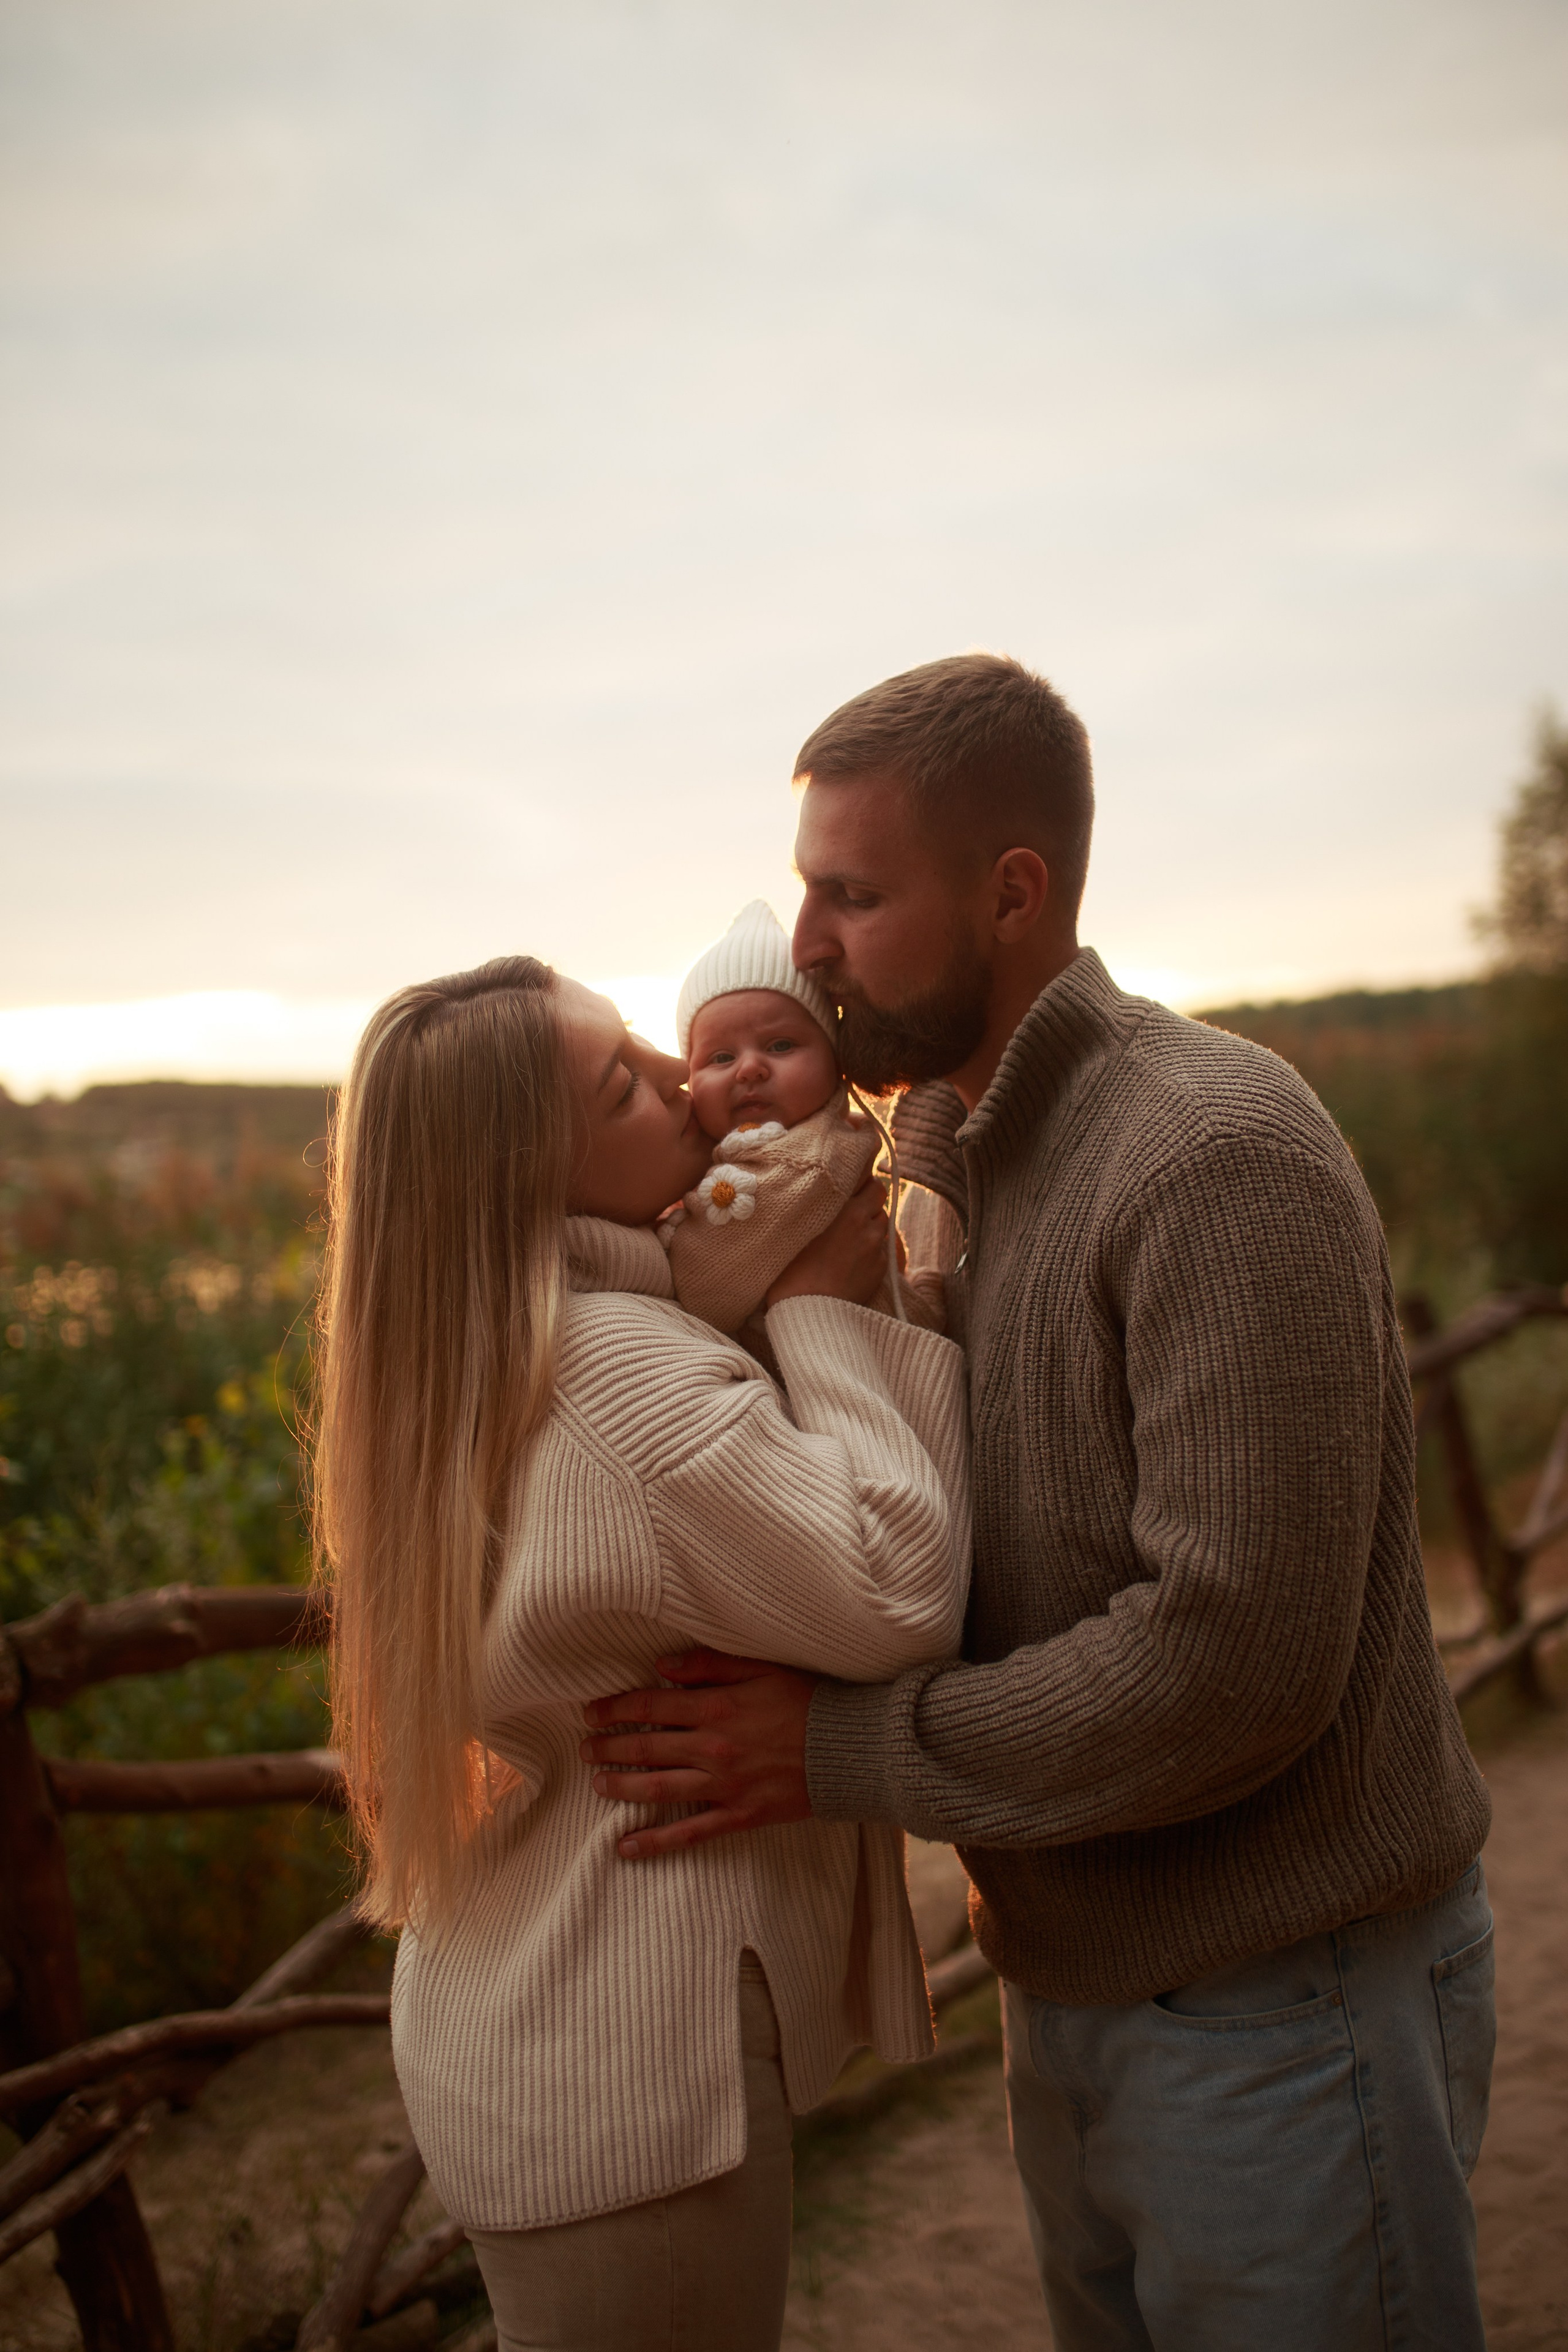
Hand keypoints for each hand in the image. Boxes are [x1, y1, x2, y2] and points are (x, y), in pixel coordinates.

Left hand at [580, 1649, 815, 1857]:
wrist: (851, 1749)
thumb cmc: (810, 1701)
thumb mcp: (764, 1668)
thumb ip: (711, 1665)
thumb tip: (662, 1665)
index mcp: (717, 1708)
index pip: (651, 1706)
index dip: (615, 1708)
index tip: (591, 1711)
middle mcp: (713, 1749)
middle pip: (646, 1748)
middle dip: (609, 1747)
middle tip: (584, 1748)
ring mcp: (724, 1787)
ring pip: (658, 1789)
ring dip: (621, 1787)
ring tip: (597, 1784)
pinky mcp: (739, 1816)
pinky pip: (689, 1834)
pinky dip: (654, 1842)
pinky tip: (625, 1847)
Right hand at [765, 1176, 887, 1309]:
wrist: (809, 1312)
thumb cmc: (792, 1271)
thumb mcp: (797, 1229)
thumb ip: (817, 1208)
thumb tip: (822, 1194)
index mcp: (847, 1211)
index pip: (871, 1183)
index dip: (862, 1184)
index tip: (852, 1188)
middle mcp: (867, 1226)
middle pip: (879, 1201)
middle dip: (867, 1204)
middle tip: (848, 1214)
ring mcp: (877, 1248)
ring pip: (882, 1225)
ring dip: (870, 1226)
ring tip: (848, 1239)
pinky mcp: (881, 1269)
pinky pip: (881, 1250)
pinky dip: (871, 1250)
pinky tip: (851, 1261)